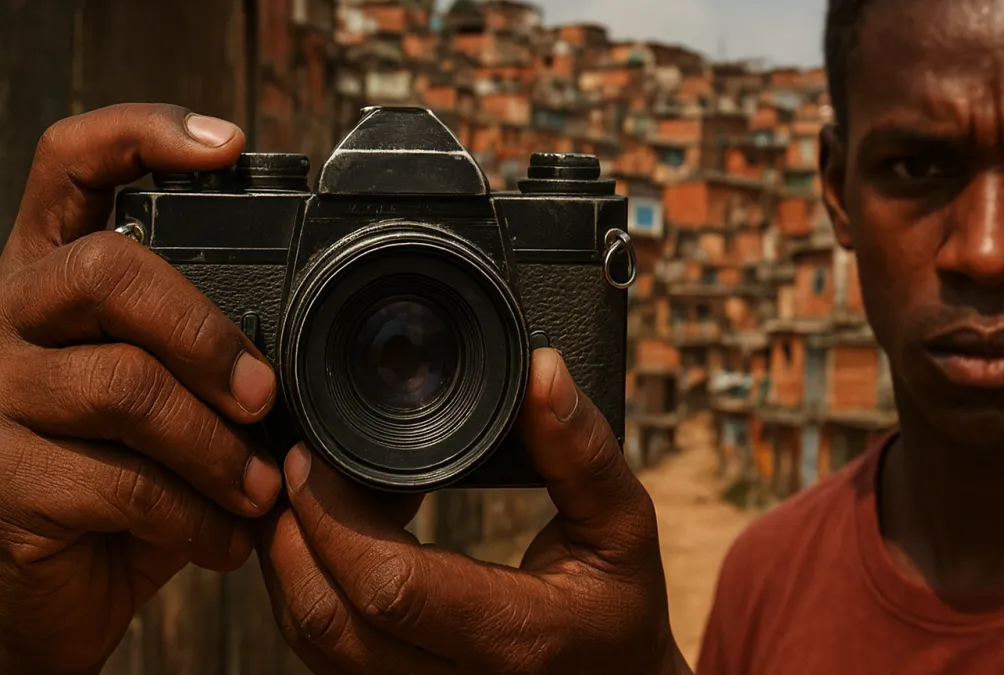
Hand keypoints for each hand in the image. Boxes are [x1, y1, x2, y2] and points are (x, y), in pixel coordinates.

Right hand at [0, 103, 284, 673]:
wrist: (63, 584)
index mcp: (63, 274)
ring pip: (122, 388)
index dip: (139, 134)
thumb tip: (375, 362)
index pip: (71, 164)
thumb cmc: (144, 471)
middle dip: (208, 333)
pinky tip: (229, 538)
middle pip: (106, 273)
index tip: (228, 146)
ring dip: (218, 449)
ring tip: (261, 491)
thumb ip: (246, 361)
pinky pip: (119, 486)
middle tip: (264, 395)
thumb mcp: (194, 401)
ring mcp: (0, 397)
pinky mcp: (5, 482)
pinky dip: (197, 518)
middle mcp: (17, 316)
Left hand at [259, 349, 692, 674]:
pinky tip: (336, 537)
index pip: (391, 588)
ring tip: (315, 492)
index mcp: (516, 639)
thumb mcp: (624, 526)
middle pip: (326, 619)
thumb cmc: (618, 610)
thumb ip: (582, 452)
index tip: (314, 455)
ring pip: (312, 639)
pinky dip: (309, 587)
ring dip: (290, 560)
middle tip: (298, 462)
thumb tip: (541, 370)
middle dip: (290, 533)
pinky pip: (322, 651)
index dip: (333, 517)